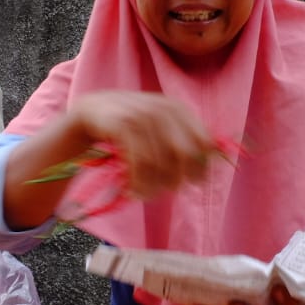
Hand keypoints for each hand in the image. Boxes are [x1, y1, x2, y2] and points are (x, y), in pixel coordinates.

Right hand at [70, 90, 216, 200]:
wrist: (92, 111)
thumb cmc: (131, 126)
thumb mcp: (160, 126)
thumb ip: (184, 140)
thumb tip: (212, 165)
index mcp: (178, 109)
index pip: (205, 143)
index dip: (201, 167)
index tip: (191, 183)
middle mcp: (163, 109)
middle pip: (186, 156)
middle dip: (179, 179)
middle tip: (169, 190)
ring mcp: (143, 115)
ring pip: (161, 163)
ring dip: (154, 188)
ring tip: (146, 195)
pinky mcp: (124, 125)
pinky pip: (140, 164)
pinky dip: (138, 184)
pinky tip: (133, 191)